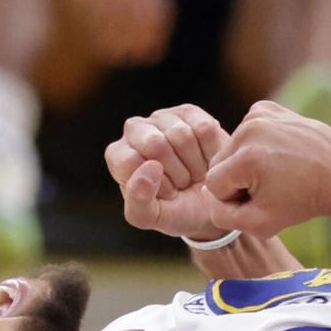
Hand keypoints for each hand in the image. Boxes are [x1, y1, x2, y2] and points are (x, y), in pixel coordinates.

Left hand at [105, 105, 230, 238]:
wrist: (210, 204)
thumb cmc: (175, 210)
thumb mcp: (152, 217)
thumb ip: (138, 202)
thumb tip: (150, 167)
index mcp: (119, 156)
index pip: (131, 161)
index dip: (156, 183)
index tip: (166, 194)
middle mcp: (135, 130)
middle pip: (156, 144)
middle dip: (176, 172)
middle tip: (182, 184)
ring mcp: (162, 118)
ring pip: (182, 135)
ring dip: (195, 163)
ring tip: (194, 173)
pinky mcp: (190, 112)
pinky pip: (204, 128)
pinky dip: (211, 151)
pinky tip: (206, 160)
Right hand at [203, 101, 330, 237]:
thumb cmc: (303, 202)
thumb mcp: (261, 225)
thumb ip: (223, 217)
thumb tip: (207, 197)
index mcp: (245, 159)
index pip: (213, 186)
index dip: (233, 200)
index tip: (260, 201)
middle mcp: (249, 130)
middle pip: (219, 164)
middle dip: (236, 180)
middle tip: (269, 188)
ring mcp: (259, 115)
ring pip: (231, 148)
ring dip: (246, 163)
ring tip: (276, 173)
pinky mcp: (266, 108)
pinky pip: (246, 132)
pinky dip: (256, 144)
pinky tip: (278, 155)